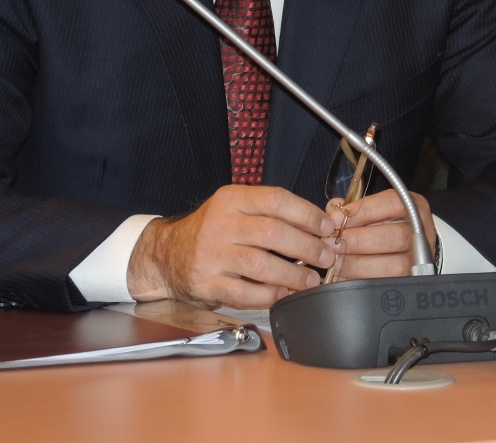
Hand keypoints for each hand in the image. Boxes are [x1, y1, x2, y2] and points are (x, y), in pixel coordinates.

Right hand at [127, 185, 337, 307]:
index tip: (327, 228)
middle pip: (272, 233)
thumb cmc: (213, 231)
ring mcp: (211, 256)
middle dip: (307, 247)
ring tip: (312, 279)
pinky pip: (245, 293)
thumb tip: (321, 225)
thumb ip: (271, 213)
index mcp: (231, 200)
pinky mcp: (206, 284)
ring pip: (261, 266)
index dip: (307, 214)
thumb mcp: (236, 208)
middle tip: (327, 256)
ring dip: (294, 275)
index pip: (276, 200)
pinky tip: (283, 293)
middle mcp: (220, 225)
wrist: (167, 255)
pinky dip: (270, 296)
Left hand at [325, 190, 436, 278]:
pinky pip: (385, 286)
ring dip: (358, 264)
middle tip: (332, 243)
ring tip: (335, 262)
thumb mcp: (372, 209)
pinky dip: (359, 282)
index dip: (363, 211)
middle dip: (358, 241)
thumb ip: (352, 208)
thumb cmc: (384, 224)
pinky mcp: (409, 282)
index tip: (337, 218)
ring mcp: (419, 260)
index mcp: (413, 207)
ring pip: (393, 266)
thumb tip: (333, 211)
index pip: (392, 204)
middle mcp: (421, 233)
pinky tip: (342, 277)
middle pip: (394, 237)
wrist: (406, 249)